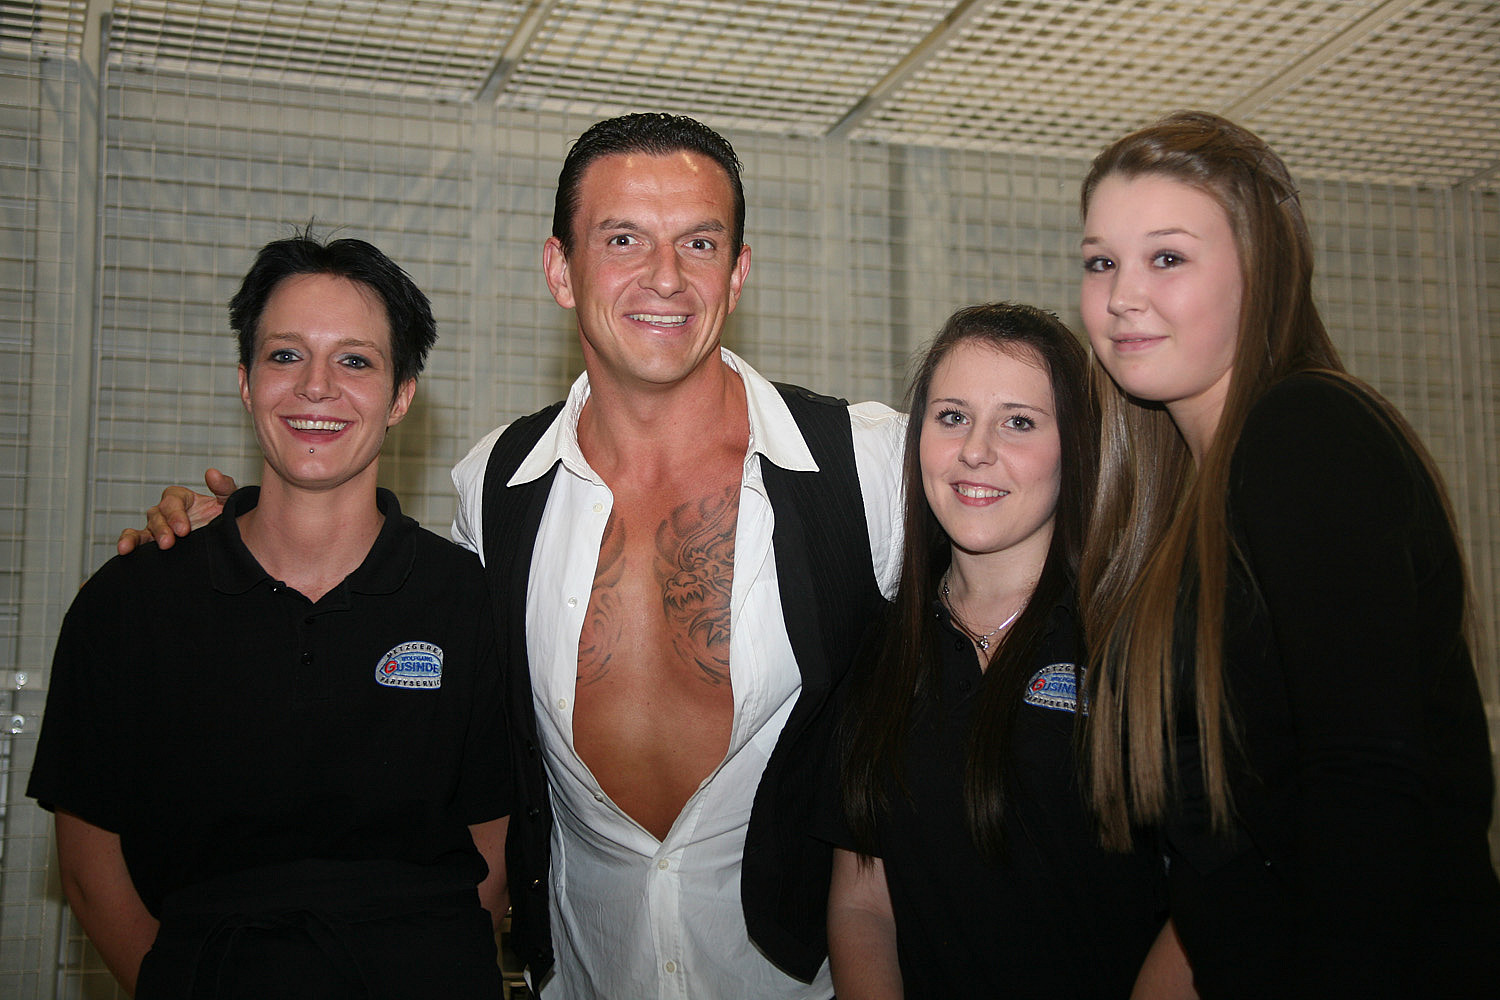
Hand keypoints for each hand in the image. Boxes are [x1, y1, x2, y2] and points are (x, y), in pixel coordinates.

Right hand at [115, 469, 236, 554]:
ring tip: (128, 548)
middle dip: (161, 529)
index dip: (175, 514)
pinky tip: (123, 551)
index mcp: (182, 499)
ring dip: (135, 538)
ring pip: (142, 529)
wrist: (227, 543)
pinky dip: (127, 543)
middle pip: (156, 515)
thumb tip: (211, 473)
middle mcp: (166, 512)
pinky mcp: (152, 544)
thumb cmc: (226, 520)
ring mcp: (158, 529)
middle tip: (168, 543)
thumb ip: (224, 487)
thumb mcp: (230, 502)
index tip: (184, 530)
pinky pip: (136, 541)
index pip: (172, 500)